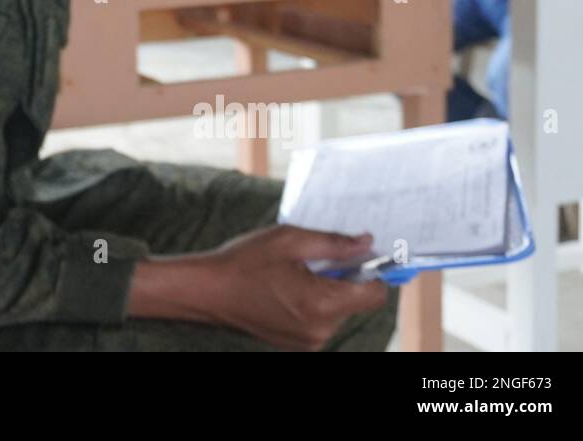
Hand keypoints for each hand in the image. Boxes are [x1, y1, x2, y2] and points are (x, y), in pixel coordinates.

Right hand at [131, 225, 387, 350]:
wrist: (208, 291)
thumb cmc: (244, 262)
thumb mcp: (290, 240)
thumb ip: (334, 243)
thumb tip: (367, 243)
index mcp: (322, 303)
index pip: (374, 294)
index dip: (371, 271)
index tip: (359, 255)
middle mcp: (321, 329)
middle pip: (355, 301)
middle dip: (343, 277)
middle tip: (312, 259)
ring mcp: (309, 340)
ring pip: (338, 310)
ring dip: (327, 290)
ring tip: (293, 274)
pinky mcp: (298, 344)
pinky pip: (321, 320)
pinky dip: (313, 303)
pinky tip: (286, 288)